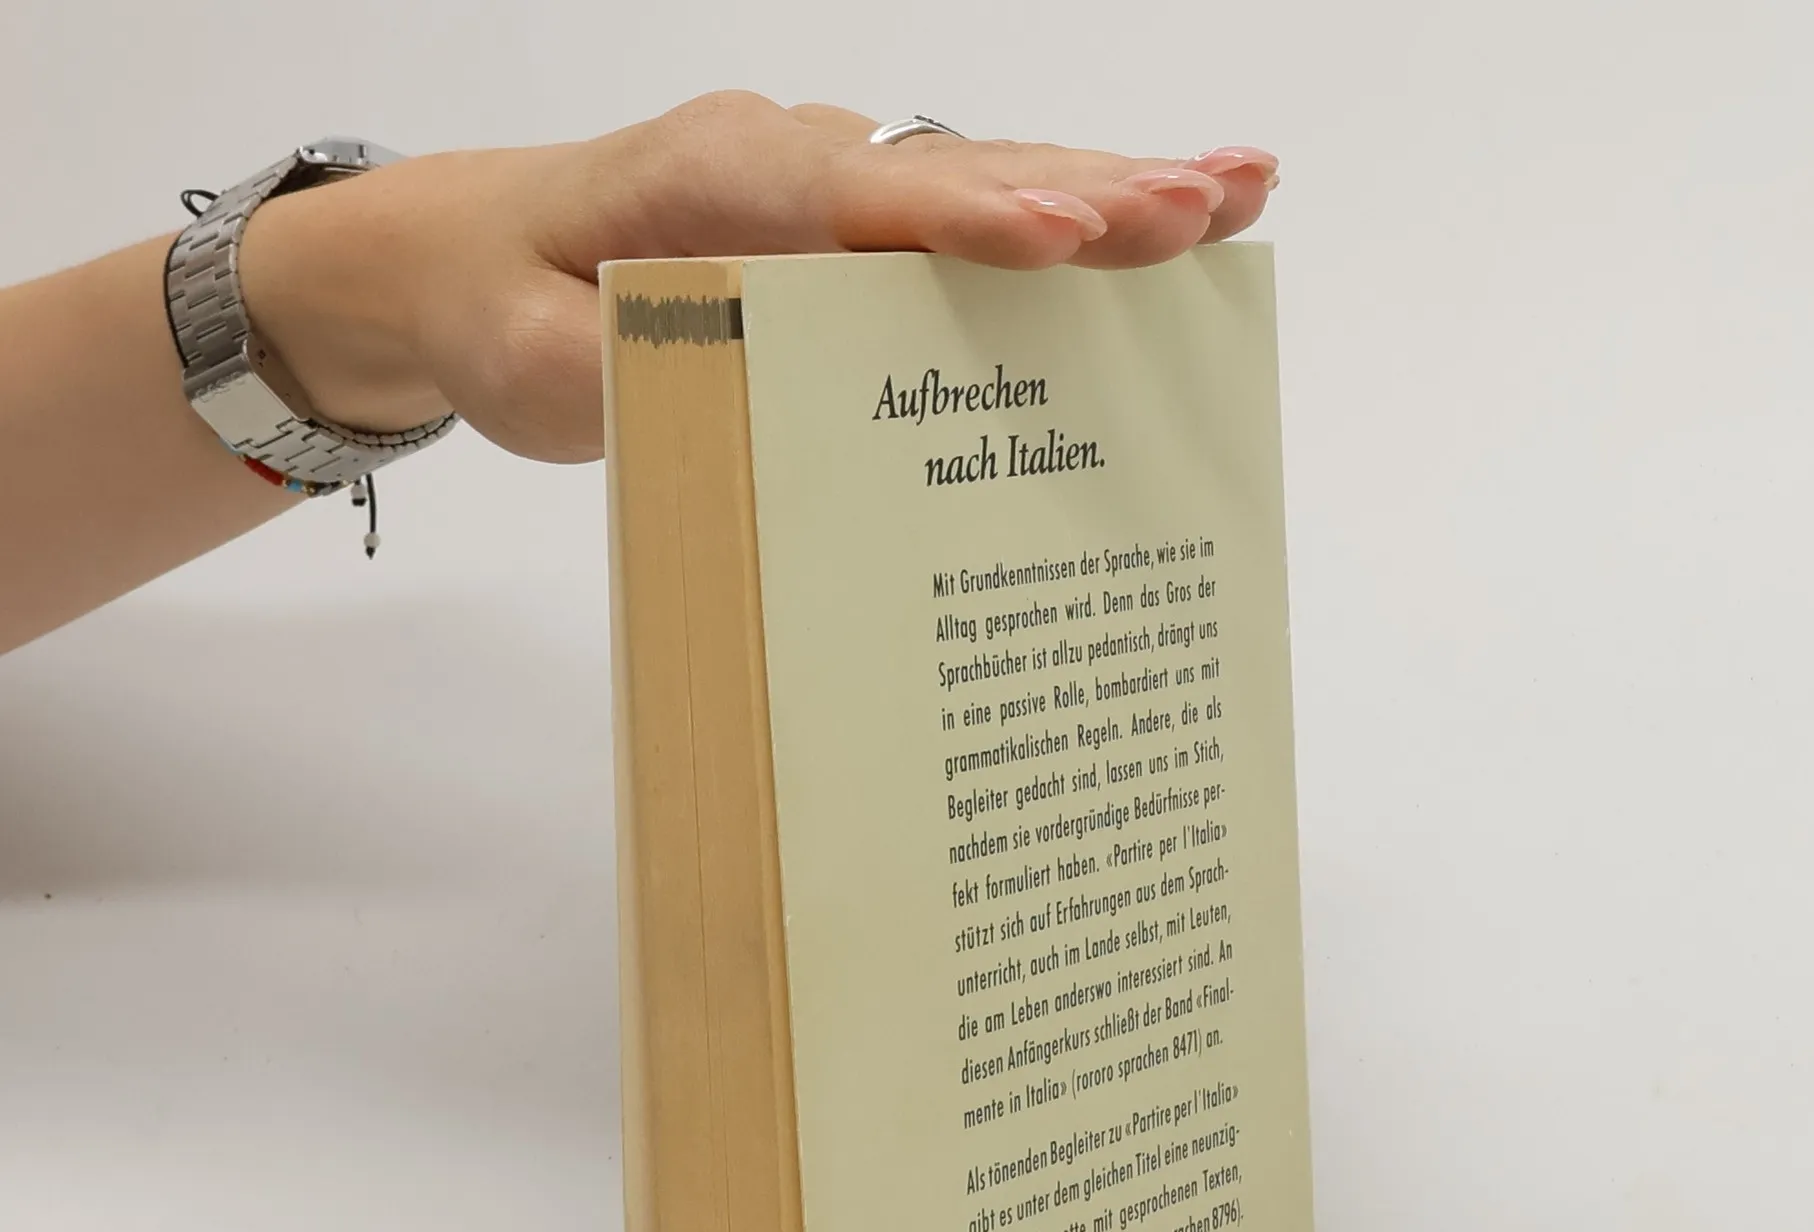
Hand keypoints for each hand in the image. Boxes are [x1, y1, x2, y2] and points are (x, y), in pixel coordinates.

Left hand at [241, 94, 1276, 465]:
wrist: (470, 258)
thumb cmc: (508, 312)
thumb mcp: (543, 370)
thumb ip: (639, 370)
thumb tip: (760, 385)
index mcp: (715, 181)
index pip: (858, 203)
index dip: (968, 223)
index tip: (1066, 234)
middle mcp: (794, 157)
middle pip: (958, 176)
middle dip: (1089, 192)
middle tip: (1207, 205)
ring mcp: (833, 176)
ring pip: (987, 177)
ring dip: (1113, 189)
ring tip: (1235, 194)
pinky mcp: (853, 216)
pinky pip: (974, 208)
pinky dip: (1071, 209)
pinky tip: (1161, 219)